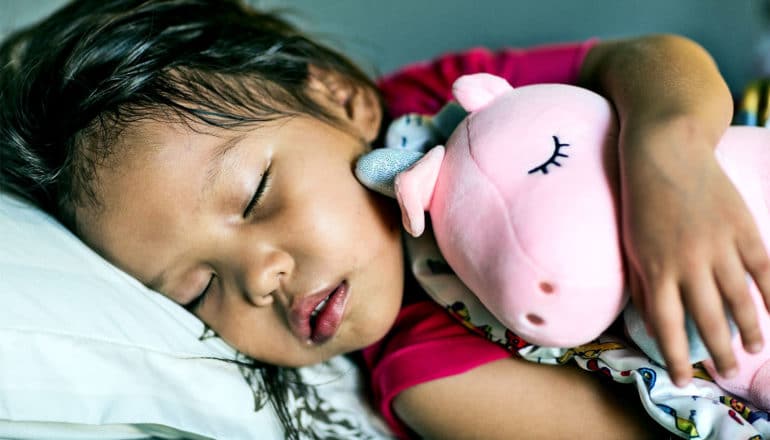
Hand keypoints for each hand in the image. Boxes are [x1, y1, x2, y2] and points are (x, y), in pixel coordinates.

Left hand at [620, 118, 769, 386]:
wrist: (666, 151)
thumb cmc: (642, 201)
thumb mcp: (632, 245)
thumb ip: (646, 283)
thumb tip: (655, 320)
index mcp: (656, 269)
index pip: (667, 326)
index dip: (675, 357)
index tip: (682, 380)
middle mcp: (689, 263)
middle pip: (707, 319)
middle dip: (718, 351)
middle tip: (727, 372)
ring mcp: (719, 245)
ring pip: (740, 299)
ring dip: (748, 329)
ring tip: (753, 349)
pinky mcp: (742, 228)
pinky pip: (763, 269)